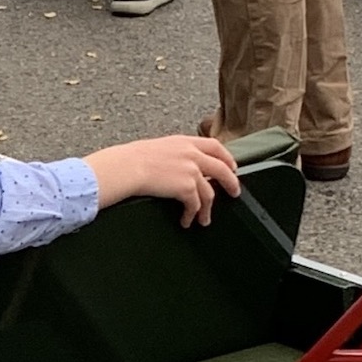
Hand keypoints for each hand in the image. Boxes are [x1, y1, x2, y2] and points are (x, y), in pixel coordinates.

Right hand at [84, 135, 240, 226]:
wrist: (127, 167)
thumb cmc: (132, 159)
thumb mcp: (157, 148)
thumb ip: (173, 154)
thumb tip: (175, 167)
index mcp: (184, 141)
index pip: (214, 146)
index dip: (226, 157)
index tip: (231, 166)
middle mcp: (192, 154)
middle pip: (222, 168)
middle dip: (231, 182)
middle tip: (234, 192)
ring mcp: (192, 170)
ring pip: (210, 192)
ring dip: (208, 208)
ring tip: (204, 219)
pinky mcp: (187, 187)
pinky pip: (195, 205)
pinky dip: (192, 215)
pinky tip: (187, 220)